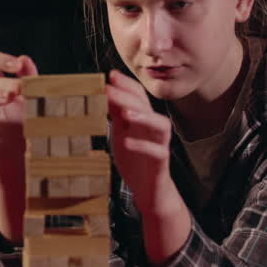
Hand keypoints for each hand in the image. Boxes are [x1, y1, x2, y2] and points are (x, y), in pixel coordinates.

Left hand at [106, 70, 190, 262]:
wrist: (149, 191)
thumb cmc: (134, 160)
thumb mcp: (121, 134)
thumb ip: (115, 115)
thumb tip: (104, 92)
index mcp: (143, 120)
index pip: (139, 96)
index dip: (126, 85)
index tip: (111, 75)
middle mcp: (154, 129)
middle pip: (147, 106)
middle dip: (128, 95)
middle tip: (110, 87)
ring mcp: (160, 145)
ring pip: (160, 125)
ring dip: (143, 116)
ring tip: (124, 112)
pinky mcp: (161, 163)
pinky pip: (157, 152)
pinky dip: (143, 146)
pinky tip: (127, 143)